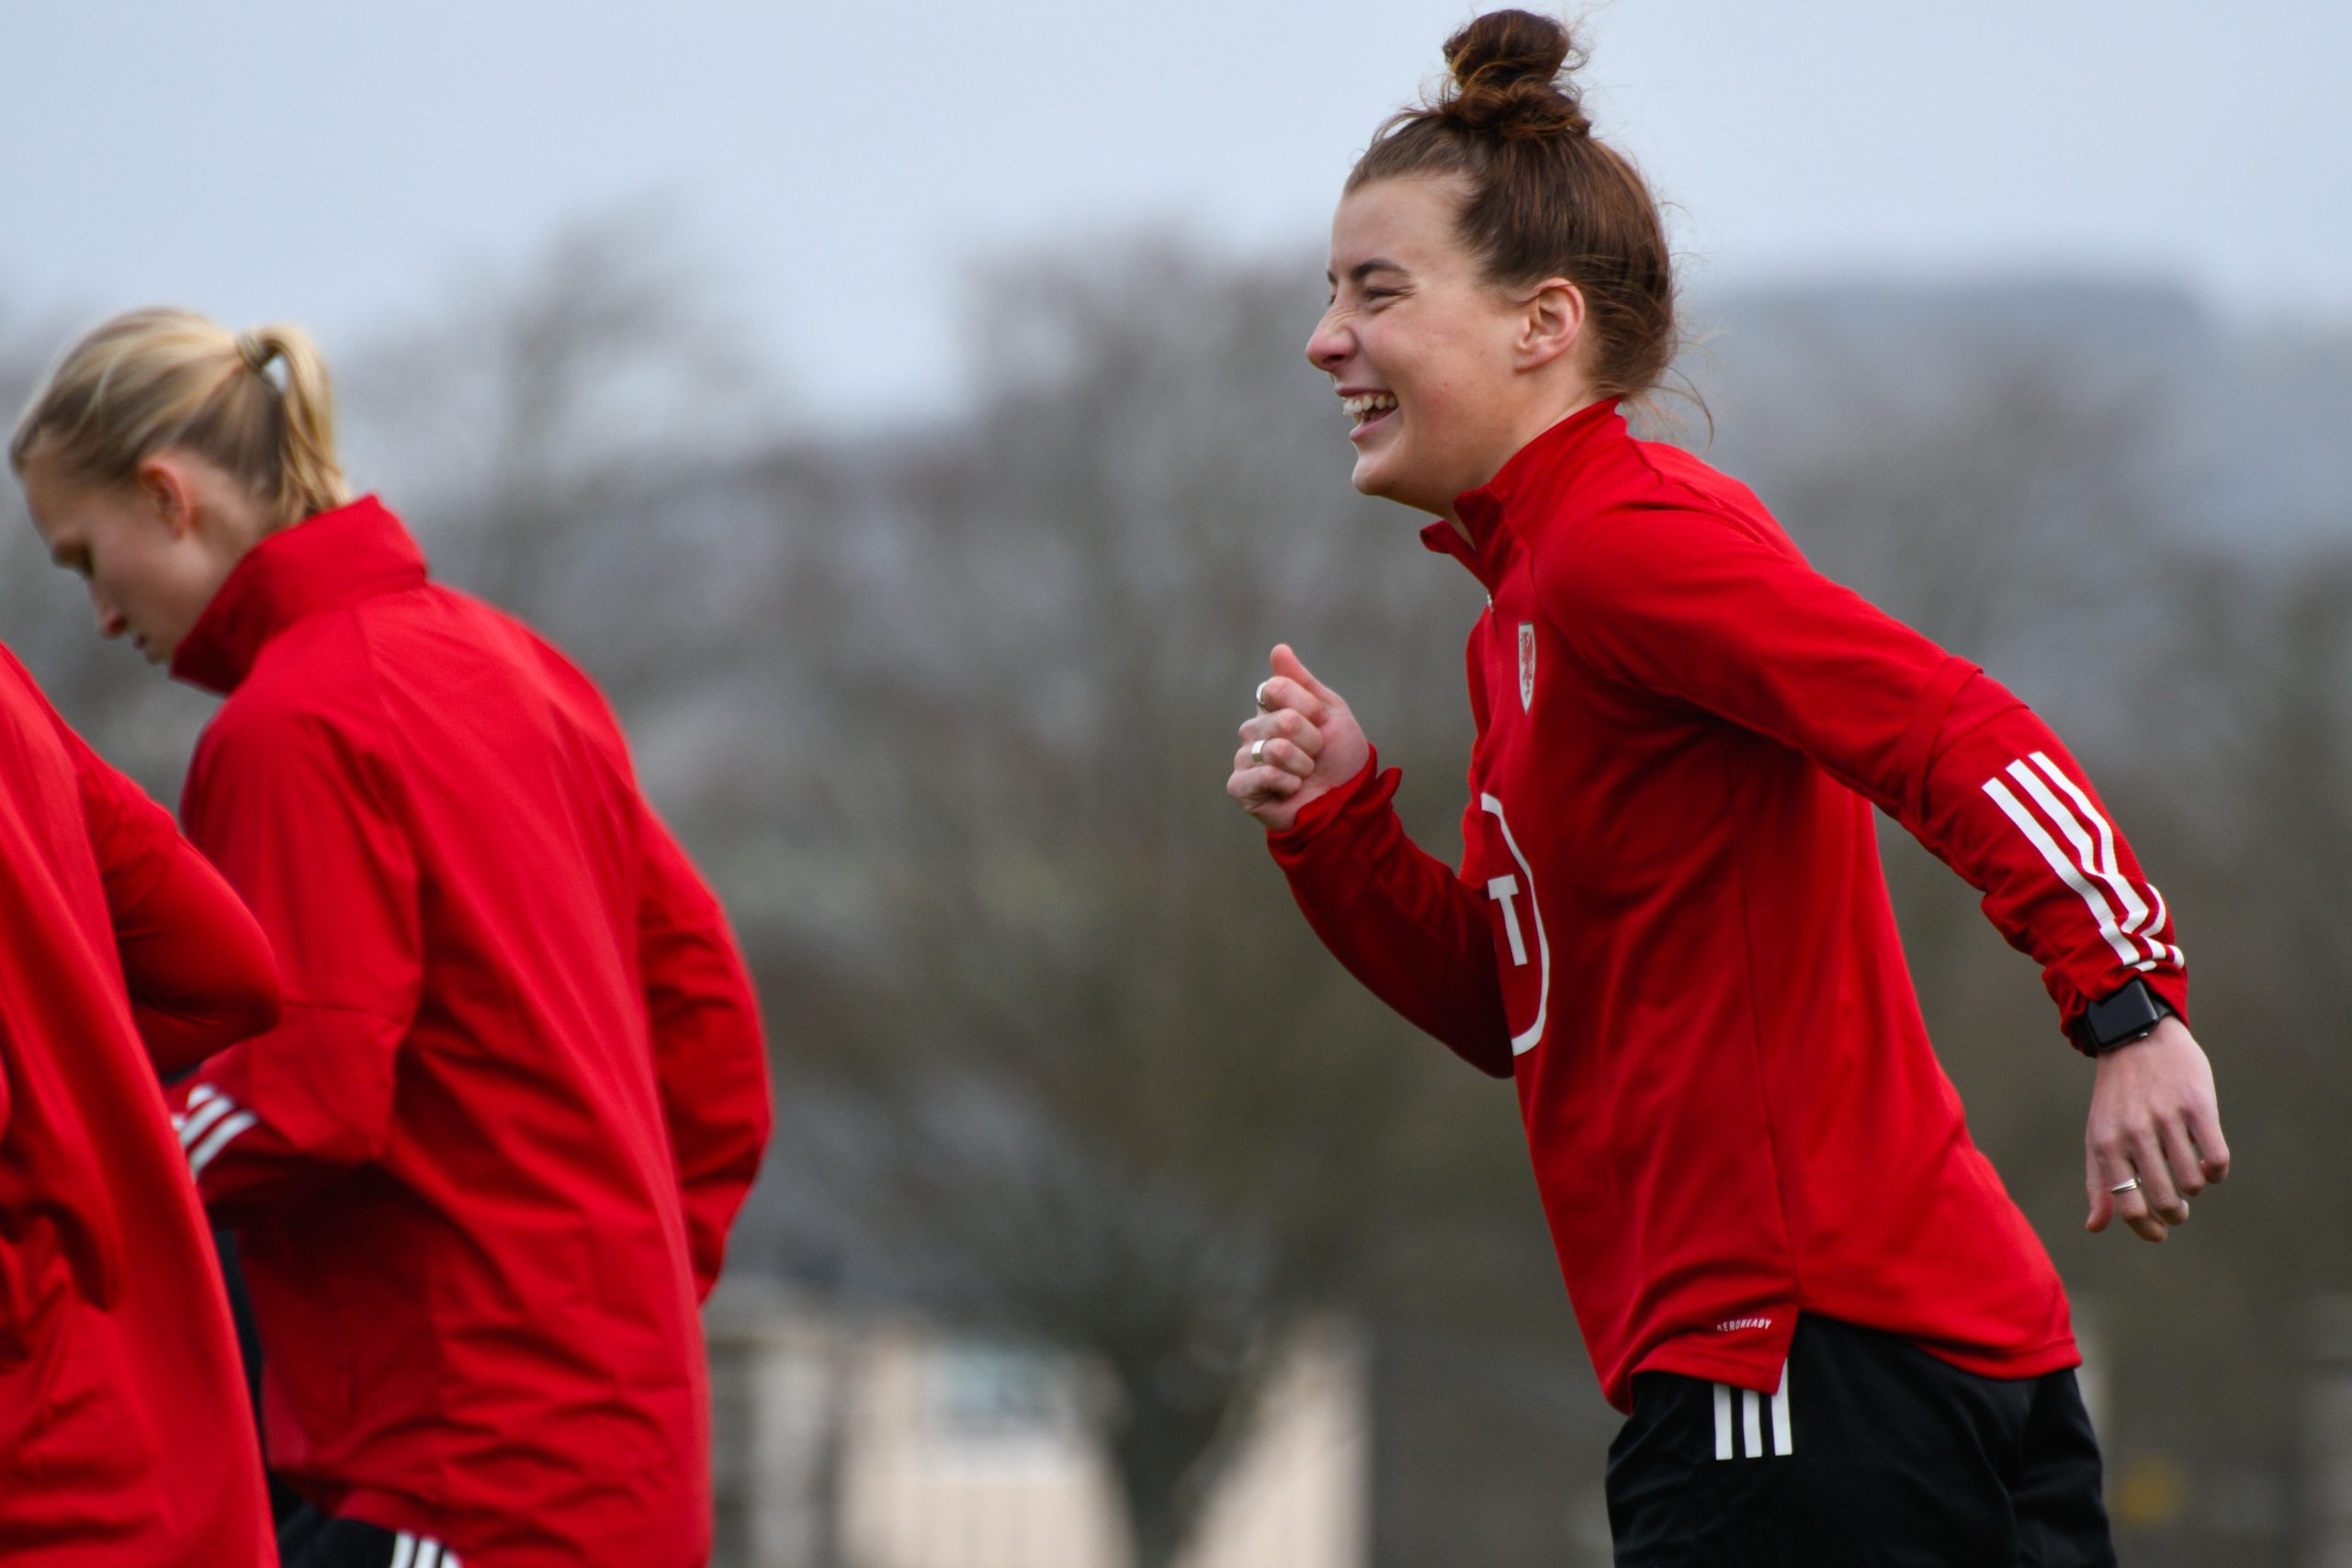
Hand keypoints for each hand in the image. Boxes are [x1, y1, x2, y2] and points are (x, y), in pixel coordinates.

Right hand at [1226, 644, 1371, 833]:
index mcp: (1270, 709)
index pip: (1276, 687)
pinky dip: (1289, 784)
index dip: (1309, 707)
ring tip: (1306, 776)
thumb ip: (1303, 681)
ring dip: (1303, 765)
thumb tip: (1278, 649)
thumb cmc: (1341, 759)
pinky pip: (1265, 774)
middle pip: (1283, 719)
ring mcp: (1243, 758)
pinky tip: (1292, 791)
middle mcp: (1252, 730)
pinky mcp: (1239, 787)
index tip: (1321, 723)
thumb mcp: (1331, 712)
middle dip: (1312, 741)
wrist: (1347, 801)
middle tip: (1315, 756)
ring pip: (1276, 748)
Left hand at [2084, 1016, 2228, 1241]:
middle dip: (2177, 1213)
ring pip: (2193, 1183)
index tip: (2161, 1232)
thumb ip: (2097, 1182)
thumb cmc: (2116, 1096)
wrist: (2135, 1037)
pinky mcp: (2198, 1105)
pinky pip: (2217, 1159)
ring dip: (2196, 1187)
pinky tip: (2208, 1163)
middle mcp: (2134, 1133)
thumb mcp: (2098, 1135)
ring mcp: (2167, 1119)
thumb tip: (2095, 1227)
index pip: (2129, 1206)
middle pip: (2166, 1201)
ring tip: (2189, 1174)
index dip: (2149, 1229)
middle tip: (2179, 1207)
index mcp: (2106, 1144)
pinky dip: (2216, 1171)